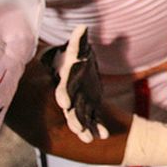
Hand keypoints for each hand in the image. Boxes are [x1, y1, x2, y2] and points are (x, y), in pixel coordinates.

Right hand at [50, 26, 107, 142]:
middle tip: (77, 129)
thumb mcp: (78, 49)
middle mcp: (70, 94)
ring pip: (79, 118)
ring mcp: (78, 103)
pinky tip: (103, 135)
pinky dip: (96, 127)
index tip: (64, 103)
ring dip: (83, 127)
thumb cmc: (75, 57)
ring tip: (87, 138)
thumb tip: (82, 28)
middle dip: (73, 118)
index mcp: (66, 79)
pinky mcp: (88, 108)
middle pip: (70, 108)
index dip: (64, 95)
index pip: (63, 88)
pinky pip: (92, 119)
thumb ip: (78, 41)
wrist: (77, 67)